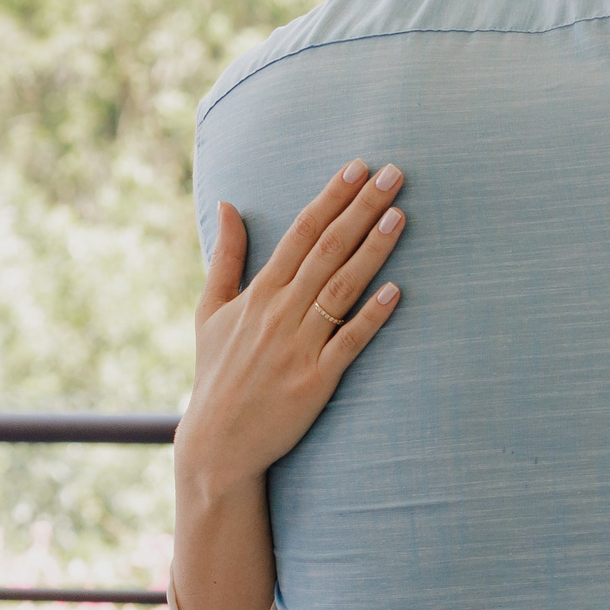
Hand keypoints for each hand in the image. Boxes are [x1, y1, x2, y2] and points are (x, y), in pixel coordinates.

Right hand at [176, 160, 405, 500]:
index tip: (357, 167)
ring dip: (372, 250)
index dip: (331, 198)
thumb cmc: (218, 372)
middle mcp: (278, 312)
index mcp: (258, 293)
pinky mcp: (316, 379)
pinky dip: (371, 316)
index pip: (300, 233)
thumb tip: (227, 204)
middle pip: (326, 250)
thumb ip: (226, 257)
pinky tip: (396, 291)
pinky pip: (349, 342)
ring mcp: (299, 345)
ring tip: (400, 216)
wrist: (218, 442)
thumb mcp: (209, 311)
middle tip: (394, 174)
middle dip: (361, 209)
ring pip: (341, 288)